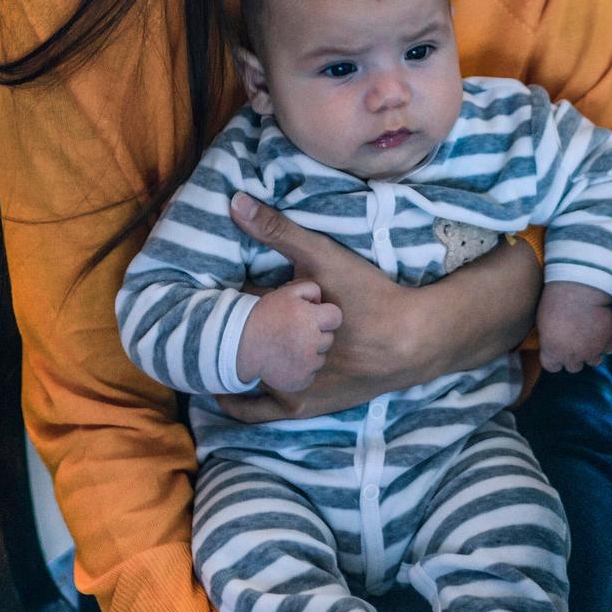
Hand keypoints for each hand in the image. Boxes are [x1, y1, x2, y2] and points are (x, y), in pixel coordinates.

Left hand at [219, 192, 422, 419]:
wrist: (410, 341)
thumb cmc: (366, 297)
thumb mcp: (322, 257)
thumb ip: (276, 231)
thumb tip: (234, 201)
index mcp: (269, 329)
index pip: (223, 315)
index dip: (213, 303)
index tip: (201, 293)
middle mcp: (270, 367)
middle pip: (229, 349)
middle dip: (218, 332)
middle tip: (207, 318)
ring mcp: (285, 392)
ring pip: (241, 378)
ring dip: (230, 363)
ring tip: (219, 345)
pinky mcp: (303, 408)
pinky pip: (260, 409)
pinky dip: (245, 397)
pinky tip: (240, 384)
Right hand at [234, 278, 339, 392]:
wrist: (240, 343)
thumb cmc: (265, 315)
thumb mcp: (286, 292)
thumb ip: (311, 289)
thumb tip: (322, 302)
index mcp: (309, 318)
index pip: (336, 317)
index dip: (325, 316)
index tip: (312, 318)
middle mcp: (311, 342)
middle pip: (329, 338)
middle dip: (317, 334)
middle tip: (296, 332)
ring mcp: (306, 364)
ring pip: (321, 357)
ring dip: (310, 353)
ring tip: (289, 347)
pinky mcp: (300, 380)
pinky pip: (311, 374)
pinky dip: (302, 370)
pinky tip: (287, 362)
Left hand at [535, 281, 611, 373]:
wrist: (581, 286)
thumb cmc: (557, 299)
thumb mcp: (543, 321)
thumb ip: (549, 339)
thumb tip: (552, 344)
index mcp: (552, 353)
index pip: (552, 366)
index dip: (556, 357)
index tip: (558, 347)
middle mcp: (572, 357)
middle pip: (574, 367)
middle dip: (574, 355)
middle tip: (575, 338)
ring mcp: (593, 352)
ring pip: (594, 360)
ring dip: (592, 350)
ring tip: (589, 332)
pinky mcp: (609, 342)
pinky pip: (609, 348)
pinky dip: (607, 339)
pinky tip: (601, 325)